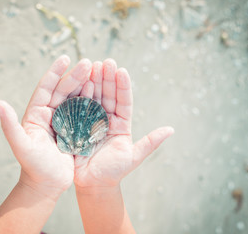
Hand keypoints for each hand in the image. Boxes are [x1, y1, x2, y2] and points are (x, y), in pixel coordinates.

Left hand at [0, 55, 91, 198]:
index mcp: (36, 114)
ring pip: (75, 98)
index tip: (66, 58)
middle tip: (88, 63)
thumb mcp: (21, 146)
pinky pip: (84, 112)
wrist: (46, 185)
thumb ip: (9, 125)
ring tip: (97, 73)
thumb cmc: (32, 166)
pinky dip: (92, 102)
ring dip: (85, 85)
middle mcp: (49, 114)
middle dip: (75, 76)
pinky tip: (102, 94)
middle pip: (63, 90)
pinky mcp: (74, 130)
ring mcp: (63, 122)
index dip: (54, 72)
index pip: (45, 88)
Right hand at [74, 59, 173, 188]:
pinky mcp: (76, 125)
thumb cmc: (114, 172)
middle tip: (105, 62)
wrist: (93, 184)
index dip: (123, 86)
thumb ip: (150, 143)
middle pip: (107, 95)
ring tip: (90, 66)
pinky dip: (77, 95)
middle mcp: (106, 119)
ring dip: (92, 82)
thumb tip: (171, 129)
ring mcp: (90, 120)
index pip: (123, 101)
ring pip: (93, 98)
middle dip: (106, 78)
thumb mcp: (133, 157)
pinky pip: (77, 108)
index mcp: (121, 124)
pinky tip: (77, 82)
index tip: (121, 71)